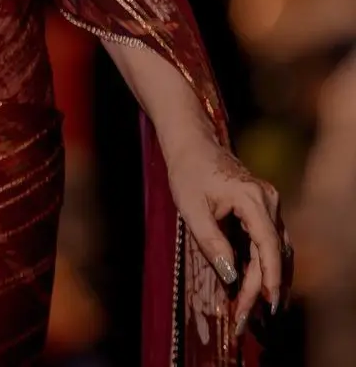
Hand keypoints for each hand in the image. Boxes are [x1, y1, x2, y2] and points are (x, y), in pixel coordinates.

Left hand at [165, 138, 292, 335]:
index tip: (266, 308)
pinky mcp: (265, 210)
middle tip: (242, 320)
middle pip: (272, 254)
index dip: (269, 280)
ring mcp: (270, 205)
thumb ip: (212, 243)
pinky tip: (254, 291)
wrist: (192, 145)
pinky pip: (271, 245)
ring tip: (250, 313)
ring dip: (265, 283)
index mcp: (252, 198)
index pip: (268, 246)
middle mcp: (269, 201)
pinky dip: (264, 269)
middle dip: (260, 290)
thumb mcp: (191, 209)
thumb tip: (231, 278)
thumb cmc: (187, 173)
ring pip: (276, 252)